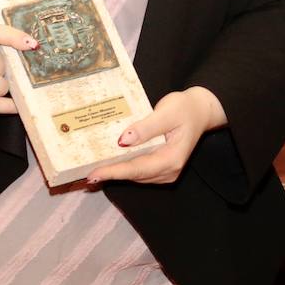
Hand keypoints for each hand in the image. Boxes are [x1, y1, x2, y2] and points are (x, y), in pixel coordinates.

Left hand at [87, 87, 226, 185]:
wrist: (200, 110)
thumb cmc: (185, 108)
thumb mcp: (167, 112)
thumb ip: (146, 127)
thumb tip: (123, 141)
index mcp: (172, 158)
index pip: (137, 168)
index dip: (114, 172)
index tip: (93, 174)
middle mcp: (169, 170)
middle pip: (134, 175)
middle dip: (110, 174)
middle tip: (84, 174)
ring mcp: (166, 172)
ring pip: (136, 175)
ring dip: (116, 172)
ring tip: (93, 168)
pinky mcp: (162, 168)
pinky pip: (139, 171)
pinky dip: (124, 168)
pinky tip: (110, 163)